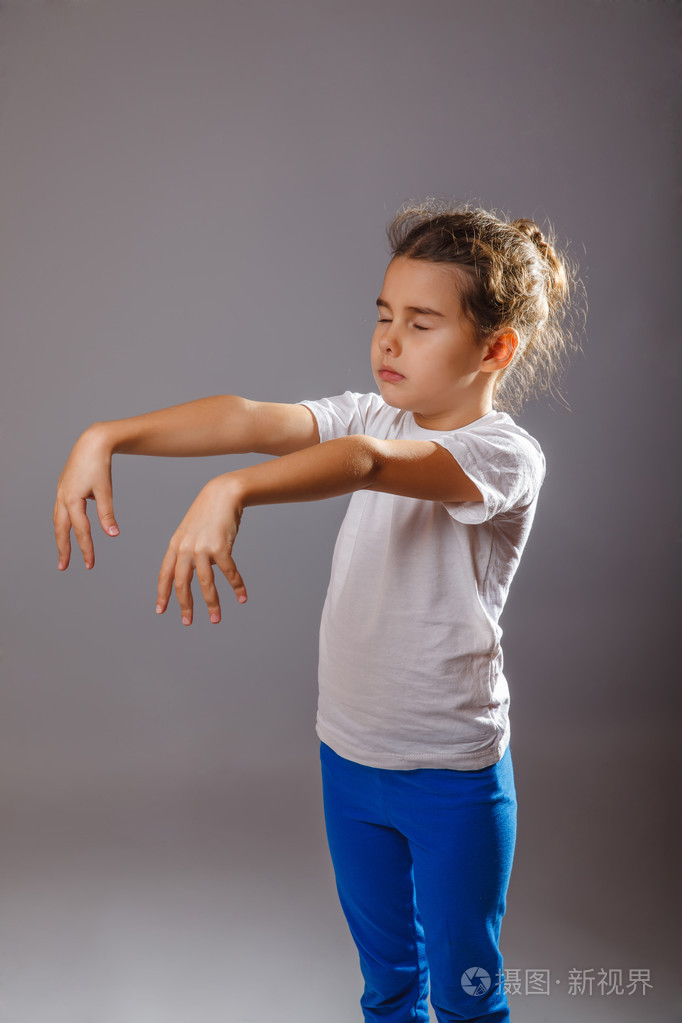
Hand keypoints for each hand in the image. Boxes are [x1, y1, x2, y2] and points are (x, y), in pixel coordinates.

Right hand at [53, 425, 119, 570]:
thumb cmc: (99, 464)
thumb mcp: (105, 490)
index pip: (81, 531)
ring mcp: (61, 492)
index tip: (90, 565)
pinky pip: (60, 510)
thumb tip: (113, 534)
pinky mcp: (64, 487)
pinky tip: (68, 527)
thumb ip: (107, 514)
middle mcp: (63, 497)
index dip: (86, 549)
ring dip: (61, 537)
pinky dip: (62, 523)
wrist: (92, 442)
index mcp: (72, 500)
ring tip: (64, 551)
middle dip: (63, 549)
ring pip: (58, 520)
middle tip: (63, 567)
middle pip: (61, 529)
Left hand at [156, 475, 247, 624]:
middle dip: (185, 605)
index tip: (161, 610)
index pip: (165, 574)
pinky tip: (242, 596)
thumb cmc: (209, 513)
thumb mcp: (190, 531)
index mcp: (175, 545)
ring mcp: (202, 548)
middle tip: (188, 621)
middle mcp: (185, 548)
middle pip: (182, 583)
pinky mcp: (220, 547)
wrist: (223, 494)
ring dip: (212, 604)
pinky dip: (236, 586)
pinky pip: (228, 572)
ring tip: (216, 619)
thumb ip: (188, 551)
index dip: (163, 593)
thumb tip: (196, 574)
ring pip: (205, 583)